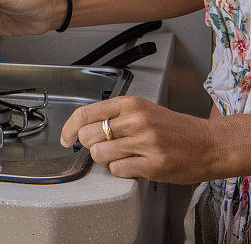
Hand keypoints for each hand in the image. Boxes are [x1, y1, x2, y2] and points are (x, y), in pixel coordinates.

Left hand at [60, 96, 219, 183]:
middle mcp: (136, 120)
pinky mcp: (153, 165)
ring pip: (100, 154)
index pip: (85, 113)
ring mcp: (145, 143)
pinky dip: (119, 170)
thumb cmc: (174, 128)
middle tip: (103, 146)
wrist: (210, 143)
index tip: (65, 138)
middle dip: (90, 145)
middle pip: (88, 136)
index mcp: (130, 104)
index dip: (69, 128)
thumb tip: (82, 127)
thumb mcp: (143, 110)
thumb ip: (114, 116)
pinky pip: (117, 170)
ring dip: (105, 159)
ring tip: (121, 155)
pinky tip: (133, 164)